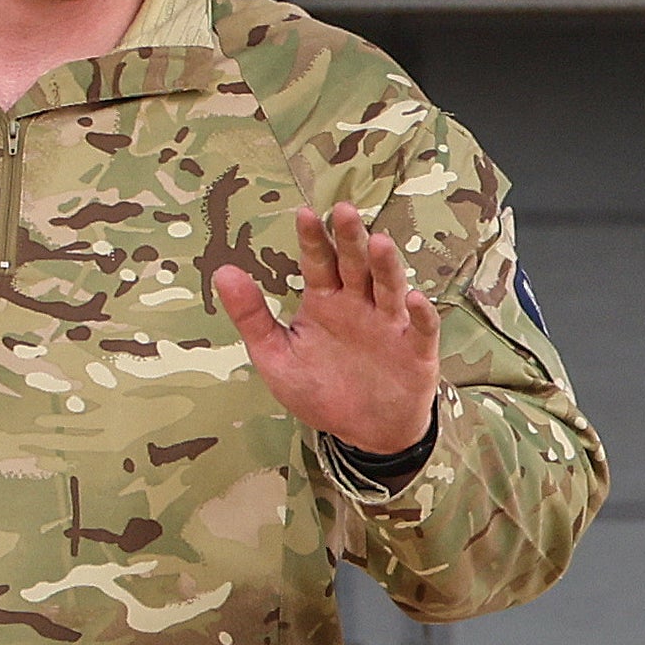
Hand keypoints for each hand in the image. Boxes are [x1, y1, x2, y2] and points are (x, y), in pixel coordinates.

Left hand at [212, 198, 443, 456]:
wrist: (366, 433)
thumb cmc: (321, 390)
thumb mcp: (276, 356)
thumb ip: (252, 315)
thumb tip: (223, 271)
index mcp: (326, 302)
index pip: (318, 262)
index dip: (313, 239)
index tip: (303, 214)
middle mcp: (359, 305)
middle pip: (355, 265)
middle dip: (350, 239)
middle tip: (344, 211)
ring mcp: (389, 325)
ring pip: (389, 287)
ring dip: (385, 266)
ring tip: (379, 242)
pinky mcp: (416, 350)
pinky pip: (421, 329)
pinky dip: (420, 314)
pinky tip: (414, 299)